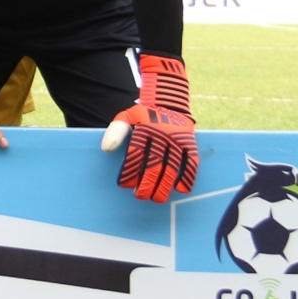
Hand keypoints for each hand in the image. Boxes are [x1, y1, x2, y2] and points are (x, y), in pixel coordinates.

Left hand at [102, 54, 197, 202]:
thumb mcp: (126, 116)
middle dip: (146, 183)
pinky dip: (188, 177)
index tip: (125, 185)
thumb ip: (115, 131)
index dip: (130, 171)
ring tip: (157, 199)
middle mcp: (162, 135)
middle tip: (140, 197)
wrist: (168, 99)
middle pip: (154, 164)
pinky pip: (191, 162)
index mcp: (144, 129)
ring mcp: (178, 139)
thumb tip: (106, 149)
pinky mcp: (190, 143)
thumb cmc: (143, 114)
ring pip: (172, 166)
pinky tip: (181, 190)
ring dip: (165, 185)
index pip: (135, 154)